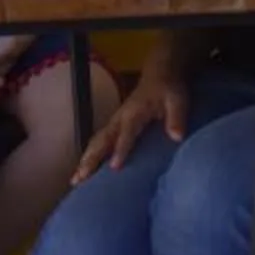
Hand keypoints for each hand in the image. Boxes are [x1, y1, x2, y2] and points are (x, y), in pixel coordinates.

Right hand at [71, 66, 187, 184]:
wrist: (159, 75)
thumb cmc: (169, 89)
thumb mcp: (178, 100)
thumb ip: (176, 118)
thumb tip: (177, 137)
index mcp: (134, 112)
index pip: (126, 132)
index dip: (121, 149)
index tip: (114, 167)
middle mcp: (120, 118)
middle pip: (103, 139)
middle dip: (91, 158)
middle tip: (81, 178)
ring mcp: (115, 122)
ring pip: (97, 142)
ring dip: (86, 159)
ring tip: (76, 180)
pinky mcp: (114, 127)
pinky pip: (99, 142)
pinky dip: (89, 156)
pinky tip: (84, 172)